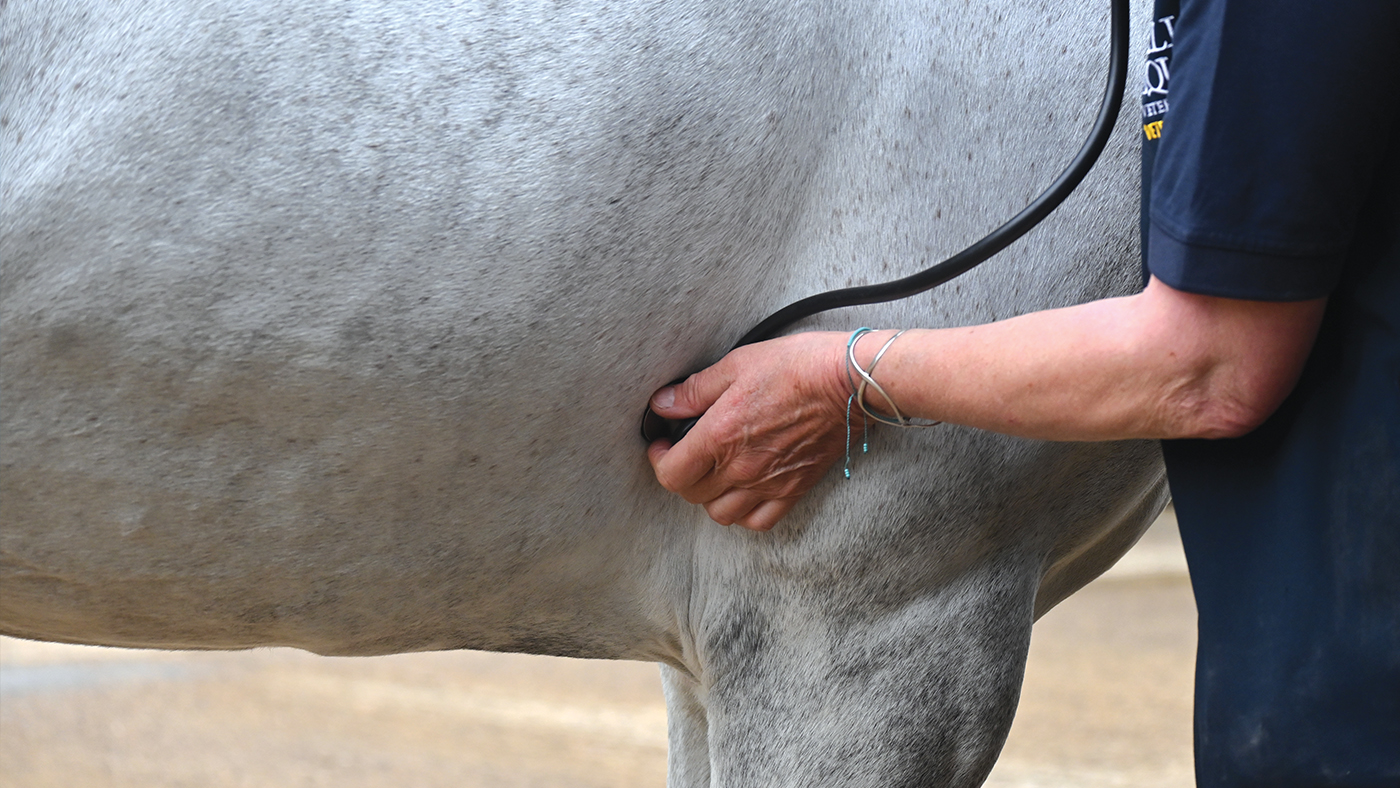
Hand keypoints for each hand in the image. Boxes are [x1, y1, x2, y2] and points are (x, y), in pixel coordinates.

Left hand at [646, 331, 853, 530]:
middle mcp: (741, 467)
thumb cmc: (797, 366)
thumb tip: (662, 404)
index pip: (671, 473)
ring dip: (709, 497)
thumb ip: (695, 390)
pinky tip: (743, 492)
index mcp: (720, 436)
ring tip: (714, 473)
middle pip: (692, 495)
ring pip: (721, 514)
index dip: (658, 460)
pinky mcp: (793, 489)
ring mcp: (768, 483)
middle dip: (681, 475)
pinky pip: (759, 521)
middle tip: (686, 454)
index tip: (662, 445)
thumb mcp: (737, 364)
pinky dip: (744, 514)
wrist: (849, 383)